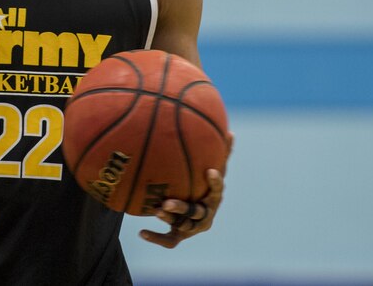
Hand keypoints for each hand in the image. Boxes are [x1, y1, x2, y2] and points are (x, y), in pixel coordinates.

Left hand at [140, 132, 233, 248]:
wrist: (196, 217)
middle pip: (196, 213)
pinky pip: (169, 240)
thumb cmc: (205, 188)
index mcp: (213, 200)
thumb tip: (231, 131)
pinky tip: (141, 232)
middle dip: (182, 208)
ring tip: (155, 210)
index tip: (210, 170)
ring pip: (182, 225)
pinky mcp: (180, 236)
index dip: (215, 182)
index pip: (217, 192)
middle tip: (167, 202)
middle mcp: (205, 216)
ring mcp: (193, 228)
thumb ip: (222, 154)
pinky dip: (156, 237)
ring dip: (169, 219)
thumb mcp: (215, 172)